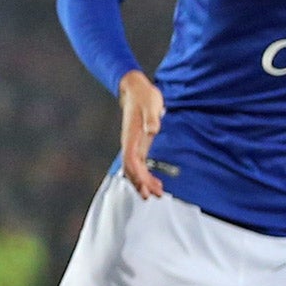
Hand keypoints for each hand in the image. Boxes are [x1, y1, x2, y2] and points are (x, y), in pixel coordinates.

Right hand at [117, 71, 165, 199]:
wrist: (135, 89)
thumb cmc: (144, 96)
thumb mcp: (151, 104)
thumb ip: (151, 117)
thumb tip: (152, 129)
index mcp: (131, 136)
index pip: (130, 160)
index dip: (137, 174)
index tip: (145, 185)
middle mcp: (129, 143)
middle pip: (131, 169)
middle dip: (141, 183)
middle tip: (153, 195)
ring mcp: (133, 145)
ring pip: (134, 169)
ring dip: (143, 182)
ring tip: (156, 193)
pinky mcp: (139, 144)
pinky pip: (139, 164)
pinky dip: (145, 175)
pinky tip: (154, 181)